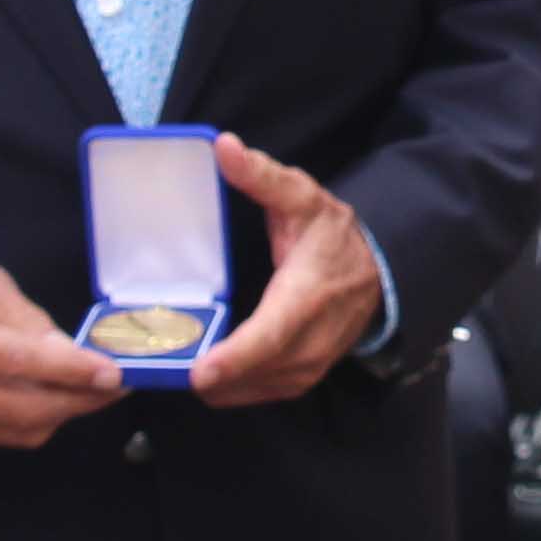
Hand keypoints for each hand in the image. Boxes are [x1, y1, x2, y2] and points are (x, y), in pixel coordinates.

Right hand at [0, 260, 124, 451]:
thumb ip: (24, 316)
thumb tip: (66, 351)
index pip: (10, 359)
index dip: (67, 370)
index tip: (110, 372)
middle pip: (19, 407)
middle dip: (78, 399)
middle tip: (115, 385)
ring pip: (18, 431)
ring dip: (64, 413)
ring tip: (92, 390)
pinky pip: (5, 438)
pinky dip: (38, 422)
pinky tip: (52, 398)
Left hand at [195, 130, 385, 406]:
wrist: (380, 272)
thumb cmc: (332, 235)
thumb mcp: (301, 197)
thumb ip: (262, 176)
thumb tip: (224, 147)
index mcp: (306, 296)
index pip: (269, 336)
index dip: (234, 357)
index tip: (200, 372)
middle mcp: (311, 340)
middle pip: (256, 371)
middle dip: (210, 375)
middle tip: (160, 363)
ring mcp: (310, 365)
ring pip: (256, 389)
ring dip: (218, 385)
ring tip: (174, 367)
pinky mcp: (304, 378)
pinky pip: (262, 394)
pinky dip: (233, 390)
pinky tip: (206, 377)